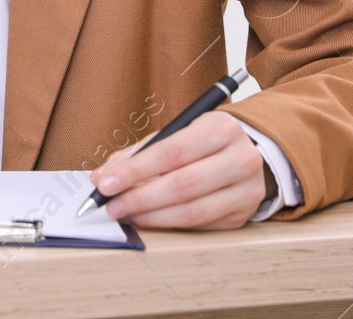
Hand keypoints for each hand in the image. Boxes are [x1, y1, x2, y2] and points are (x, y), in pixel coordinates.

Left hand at [89, 112, 267, 229]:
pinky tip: (150, 219)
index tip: (106, 183)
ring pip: (194, 210)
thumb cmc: (203, 141)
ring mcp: (247, 189)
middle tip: (111, 205)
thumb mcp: (176, 133)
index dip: (135, 171)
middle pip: (183, 184)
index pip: (171, 152)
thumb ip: (140, 153)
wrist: (248, 151)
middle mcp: (240, 158)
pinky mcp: (244, 213)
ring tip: (125, 214)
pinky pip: (202, 224)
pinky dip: (170, 223)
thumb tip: (104, 177)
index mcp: (220, 128)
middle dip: (140, 198)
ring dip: (152, 216)